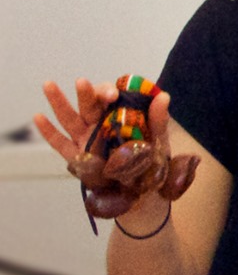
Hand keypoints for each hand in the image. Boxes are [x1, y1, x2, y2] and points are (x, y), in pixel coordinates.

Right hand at [33, 78, 170, 161]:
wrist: (144, 191)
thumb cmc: (151, 161)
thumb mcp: (158, 140)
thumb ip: (158, 120)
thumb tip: (163, 96)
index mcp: (117, 115)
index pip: (108, 97)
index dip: (107, 92)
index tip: (113, 95)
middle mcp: (98, 124)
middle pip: (88, 105)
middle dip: (85, 94)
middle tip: (82, 83)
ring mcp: (85, 139)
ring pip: (69, 118)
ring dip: (59, 102)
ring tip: (48, 85)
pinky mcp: (77, 157)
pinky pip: (60, 144)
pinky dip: (48, 132)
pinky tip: (38, 117)